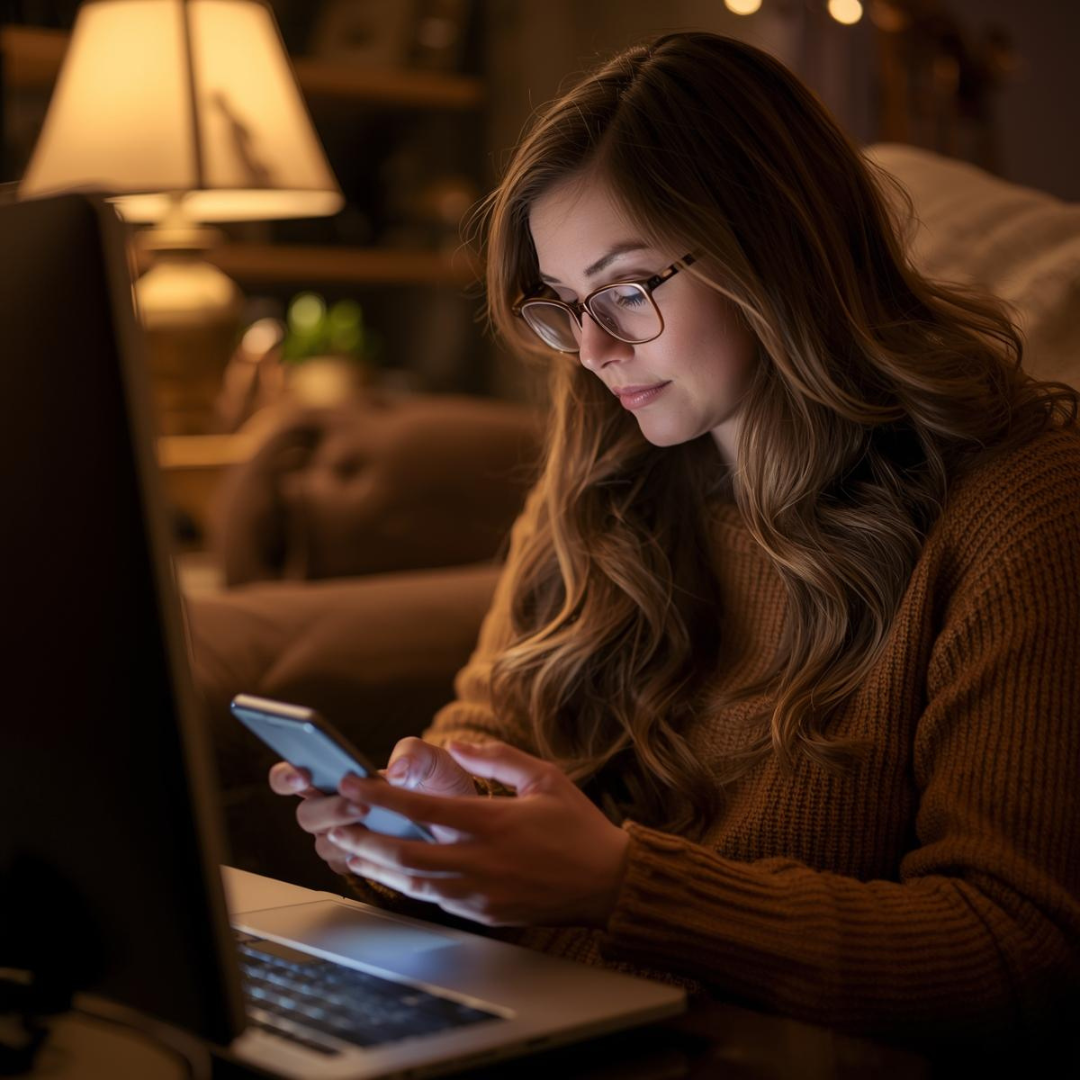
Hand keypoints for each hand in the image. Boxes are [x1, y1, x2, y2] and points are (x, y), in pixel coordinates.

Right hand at [267, 738, 478, 874]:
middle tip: (359, 805)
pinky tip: (381, 848)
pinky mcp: (357, 861)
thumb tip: (396, 771)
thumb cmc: (437, 783)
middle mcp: (332, 807)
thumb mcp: (431, 758)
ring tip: (373, 822)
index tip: (301, 773)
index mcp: (338, 777)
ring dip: (345, 834)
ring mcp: (343, 836)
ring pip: (323, 842)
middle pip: (306, 814)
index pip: (293, 776)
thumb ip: (413, 754)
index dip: (286, 776)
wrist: (461, 819)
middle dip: (329, 809)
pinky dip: (359, 857)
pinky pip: (345, 865)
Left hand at [328, 740, 630, 928]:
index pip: (422, 809)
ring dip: (375, 866)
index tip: (352, 783)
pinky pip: (434, 900)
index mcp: (493, 823)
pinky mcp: (484, 914)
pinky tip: (388, 873)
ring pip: (412, 883)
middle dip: (363, 839)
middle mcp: (480, 861)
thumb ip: (497, 758)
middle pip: (404, 854)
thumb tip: (455, 745)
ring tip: (347, 850)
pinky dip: (405, 885)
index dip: (380, 796)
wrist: (608, 883)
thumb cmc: (578, 826)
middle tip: (333, 825)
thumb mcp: (544, 777)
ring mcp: (480, 893)